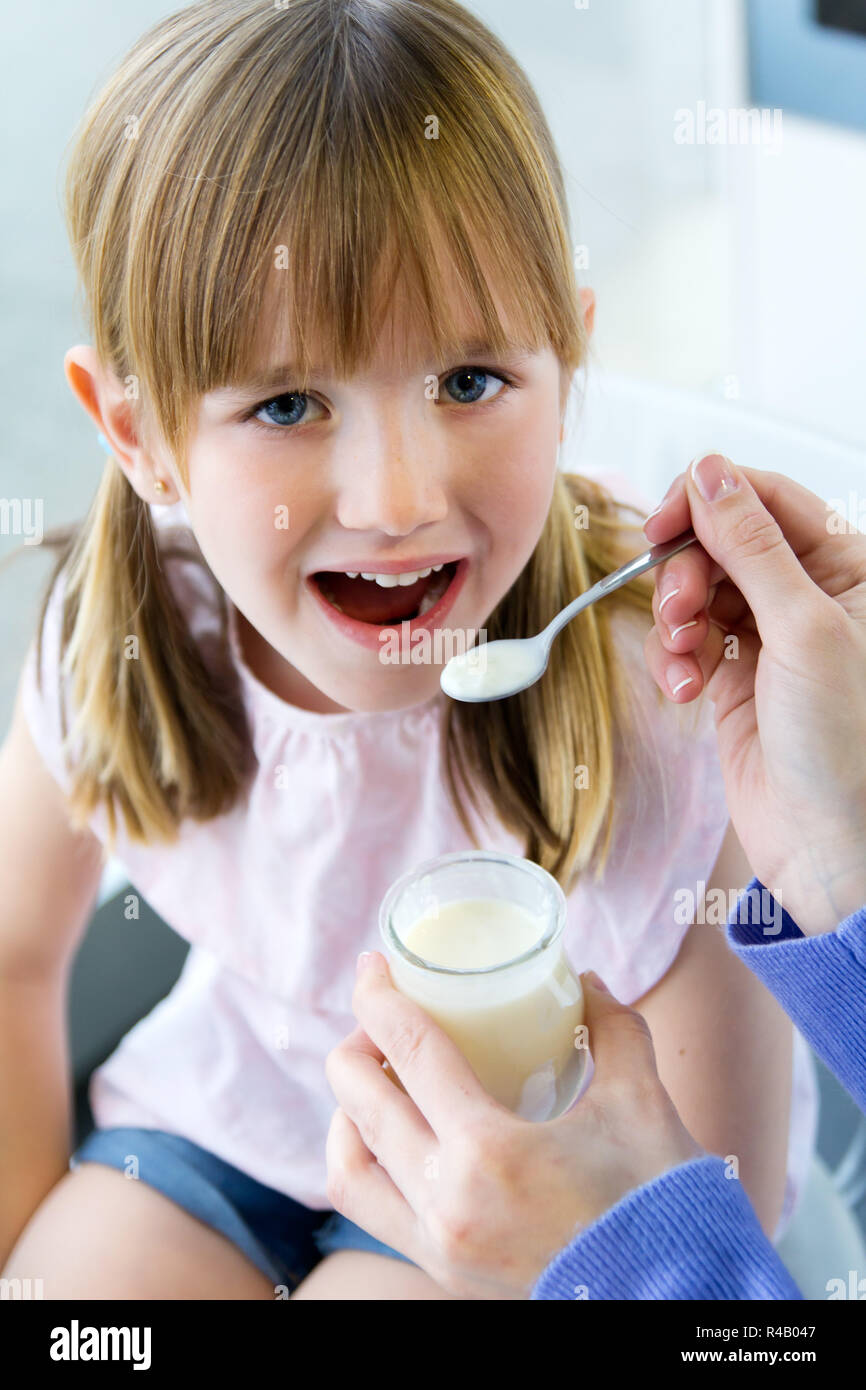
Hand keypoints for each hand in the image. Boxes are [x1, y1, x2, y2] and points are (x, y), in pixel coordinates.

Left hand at [325, 953, 701, 1299]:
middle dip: (356, 1045)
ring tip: (375, 1077)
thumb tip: (589, 982)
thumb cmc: (659, 1203)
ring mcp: (438, 1245)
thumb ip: (613, 1029)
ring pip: (348, 1166)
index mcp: (489, 1153)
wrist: (677, 1298)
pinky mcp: (443, 1270)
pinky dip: (361, 1160)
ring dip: (347, 1110)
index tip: (371, 965)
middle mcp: (447, 1203)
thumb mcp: (640, 1100)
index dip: (379, 999)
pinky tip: (389, 1133)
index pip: (410, 1054)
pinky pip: (371, 1208)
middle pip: (360, 1104)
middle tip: (380, 1016)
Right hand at [643, 455, 865, 934]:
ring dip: (674, 621)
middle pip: (720, 541)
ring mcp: (769, 635)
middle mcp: (809, 593)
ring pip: (695, 589)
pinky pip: (684, 639)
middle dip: (686, 573)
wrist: (830, 847)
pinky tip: (683, 690)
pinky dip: (671, 658)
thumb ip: (753, 546)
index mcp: (848, 565)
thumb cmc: (846, 745)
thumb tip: (711, 472)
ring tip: (684, 664)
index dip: (707, 501)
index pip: (764, 498)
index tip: (662, 527)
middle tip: (679, 615)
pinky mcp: (734, 675)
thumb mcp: (805, 629)